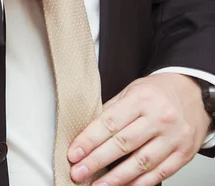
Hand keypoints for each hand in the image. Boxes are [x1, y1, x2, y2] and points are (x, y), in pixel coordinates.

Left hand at [68, 73, 210, 184]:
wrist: (194, 93)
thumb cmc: (157, 92)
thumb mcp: (131, 90)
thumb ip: (111, 110)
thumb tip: (87, 133)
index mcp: (141, 99)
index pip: (109, 123)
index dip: (89, 140)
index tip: (73, 154)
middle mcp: (160, 118)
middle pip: (123, 144)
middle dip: (96, 161)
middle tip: (78, 172)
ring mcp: (174, 137)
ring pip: (141, 162)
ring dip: (117, 178)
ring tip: (98, 185)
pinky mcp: (185, 153)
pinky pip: (160, 173)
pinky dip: (140, 183)